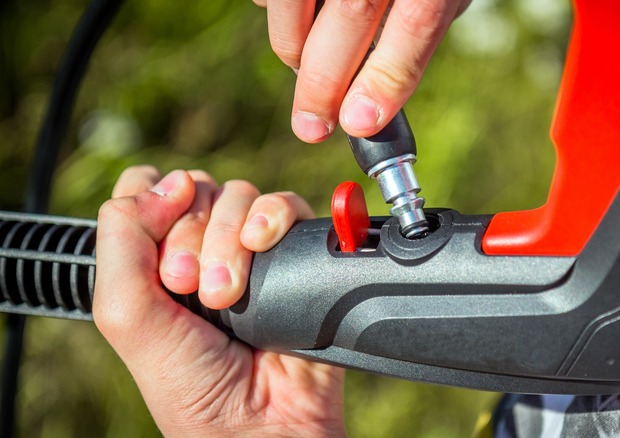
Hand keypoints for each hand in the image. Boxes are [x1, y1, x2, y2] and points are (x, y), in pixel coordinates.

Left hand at [94, 166, 345, 436]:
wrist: (262, 421)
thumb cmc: (192, 384)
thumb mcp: (126, 316)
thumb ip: (121, 240)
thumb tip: (168, 181)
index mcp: (155, 258)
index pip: (146, 189)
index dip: (150, 204)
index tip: (160, 249)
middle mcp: (202, 246)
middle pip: (193, 190)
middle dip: (190, 236)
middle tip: (192, 289)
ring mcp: (250, 249)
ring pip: (237, 195)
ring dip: (228, 238)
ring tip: (228, 295)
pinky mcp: (295, 251)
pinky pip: (285, 205)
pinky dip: (272, 216)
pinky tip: (261, 245)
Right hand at [253, 0, 471, 141]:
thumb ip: (412, 33)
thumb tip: (368, 104)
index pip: (418, 20)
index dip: (387, 78)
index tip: (358, 123)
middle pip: (353, 10)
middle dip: (323, 82)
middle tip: (311, 127)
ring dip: (292, 46)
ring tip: (304, 64)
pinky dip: (276, 10)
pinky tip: (297, 18)